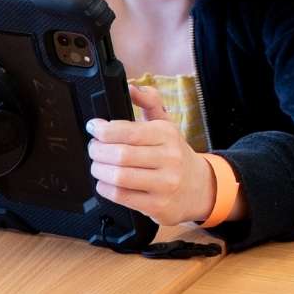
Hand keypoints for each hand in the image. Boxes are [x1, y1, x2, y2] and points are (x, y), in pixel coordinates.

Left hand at [85, 84, 215, 225]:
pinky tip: (105, 182)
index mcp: (167, 135)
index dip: (103, 129)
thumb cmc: (176, 155)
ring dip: (99, 170)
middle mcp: (169, 159)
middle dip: (97, 151)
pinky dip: (105, 188)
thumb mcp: (167, 125)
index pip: (128, 131)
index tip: (93, 127)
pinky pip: (121, 196)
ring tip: (97, 165)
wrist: (200, 188)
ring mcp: (164, 184)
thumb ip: (150, 101)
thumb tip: (131, 87)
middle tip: (93, 149)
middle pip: (120, 155)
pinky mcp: (158, 206)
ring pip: (119, 177)